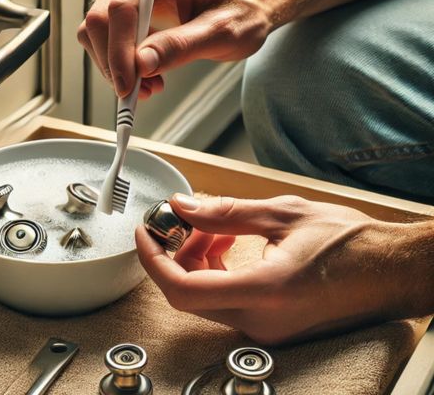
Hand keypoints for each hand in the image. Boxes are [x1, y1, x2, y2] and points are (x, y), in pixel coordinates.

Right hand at [77, 0, 272, 98]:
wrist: (250, 8)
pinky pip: (113, 42)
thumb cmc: (244, 10)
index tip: (128, 85)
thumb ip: (181, 46)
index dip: (118, 50)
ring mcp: (136, 0)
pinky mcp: (135, 18)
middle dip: (114, 63)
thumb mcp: (220, 30)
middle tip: (137, 92)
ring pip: (99, 33)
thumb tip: (144, 64)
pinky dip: (123, 67)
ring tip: (148, 88)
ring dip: (116, 68)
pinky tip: (147, 80)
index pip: (120, 9)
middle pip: (100, 21)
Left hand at [135, 194, 428, 344]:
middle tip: (186, 221)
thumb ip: (224, 213)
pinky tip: (226, 246)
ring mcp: (264, 329)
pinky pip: (223, 302)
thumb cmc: (352, 243)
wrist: (390, 271)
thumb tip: (183, 206)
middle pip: (187, 293)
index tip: (146, 232)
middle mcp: (260, 320)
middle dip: (176, 254)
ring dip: (195, 261)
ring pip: (203, 298)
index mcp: (264, 291)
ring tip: (213, 230)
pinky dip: (213, 272)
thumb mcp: (283, 214)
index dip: (153, 259)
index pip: (182, 288)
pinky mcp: (268, 326)